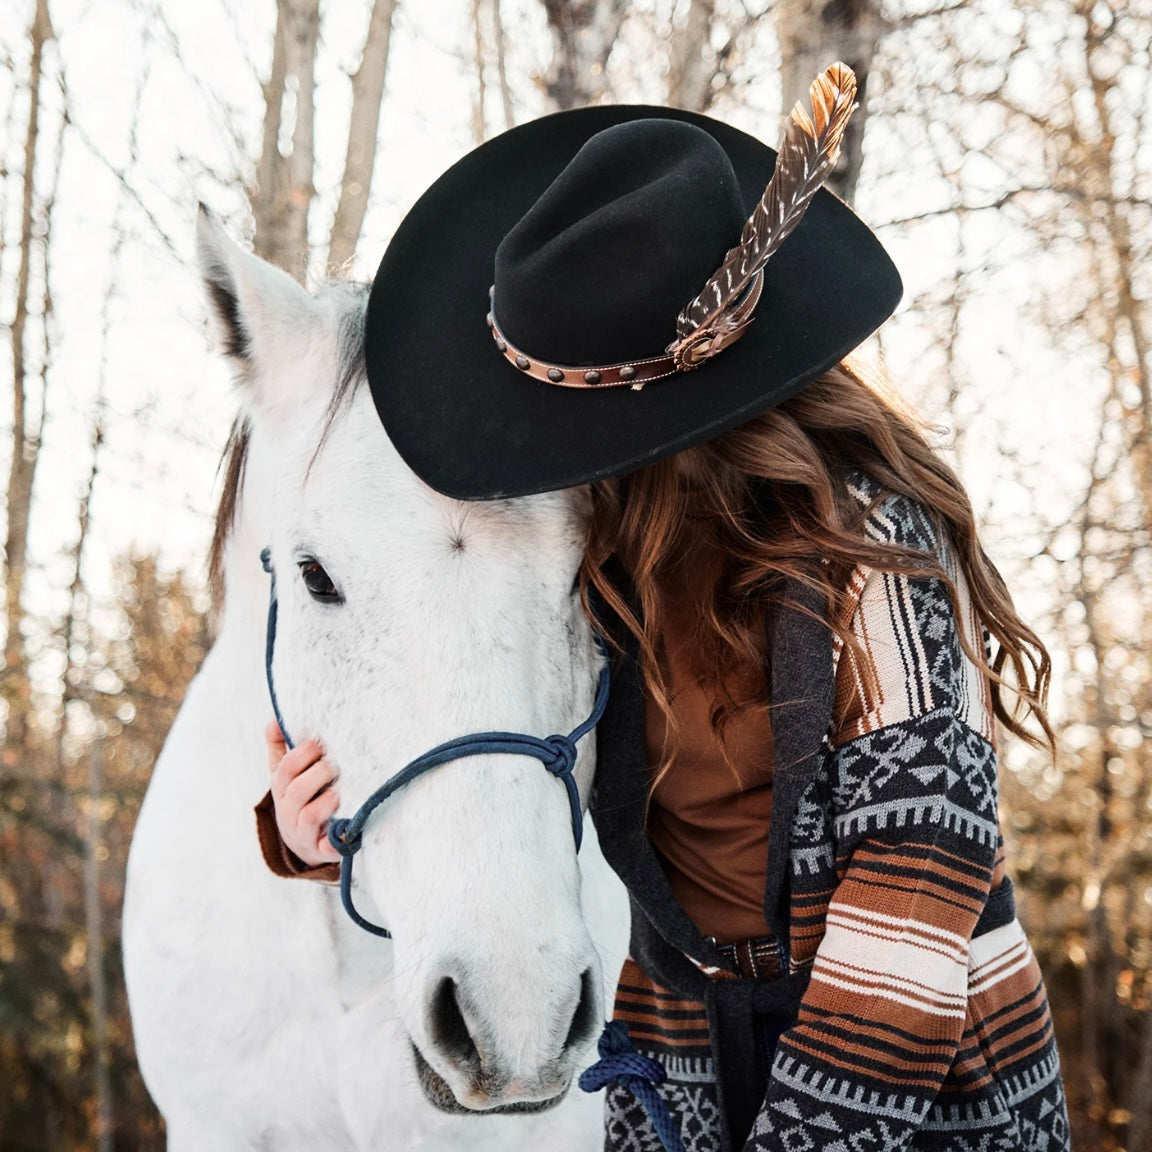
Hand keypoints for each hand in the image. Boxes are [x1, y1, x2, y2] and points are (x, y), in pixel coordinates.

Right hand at [266, 721, 340, 865]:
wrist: (306, 843)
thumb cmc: (301, 799)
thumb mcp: (287, 776)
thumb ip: (281, 748)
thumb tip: (275, 720)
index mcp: (281, 789)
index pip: (286, 768)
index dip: (304, 753)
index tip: (321, 743)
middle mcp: (288, 811)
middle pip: (296, 791)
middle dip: (318, 774)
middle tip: (336, 765)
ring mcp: (303, 833)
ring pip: (308, 817)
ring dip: (326, 801)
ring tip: (340, 792)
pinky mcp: (321, 850)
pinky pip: (327, 847)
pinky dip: (337, 840)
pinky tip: (349, 830)